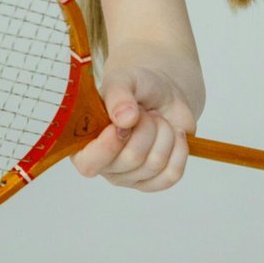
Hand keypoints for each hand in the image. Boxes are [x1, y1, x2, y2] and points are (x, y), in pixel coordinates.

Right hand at [70, 63, 196, 191]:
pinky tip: (174, 134)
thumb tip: (124, 119)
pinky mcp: (154, 182)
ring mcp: (130, 177)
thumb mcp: (123, 80)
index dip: (108, 146)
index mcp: (84, 143)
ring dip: (164, 134)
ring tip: (157, 119)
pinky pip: (172, 175)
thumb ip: (118, 95)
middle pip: (131, 159)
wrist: (164, 95)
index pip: (89, 163)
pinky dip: (179, 150)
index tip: (123, 124)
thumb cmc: (137, 88)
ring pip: (155, 165)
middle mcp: (104, 165)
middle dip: (147, 128)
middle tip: (145, 112)